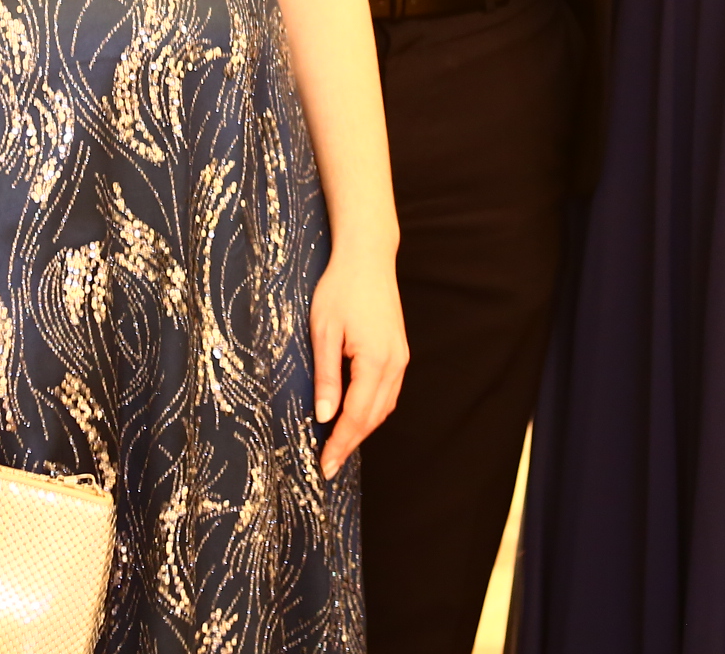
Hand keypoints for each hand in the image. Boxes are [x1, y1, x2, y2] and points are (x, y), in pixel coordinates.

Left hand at [309, 241, 407, 480]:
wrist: (368, 257)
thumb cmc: (341, 288)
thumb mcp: (324, 331)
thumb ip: (327, 376)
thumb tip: (325, 416)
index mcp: (376, 361)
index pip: (356, 415)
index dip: (340, 443)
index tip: (325, 466)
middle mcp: (395, 363)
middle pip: (374, 417)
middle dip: (351, 443)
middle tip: (329, 465)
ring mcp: (401, 357)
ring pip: (384, 406)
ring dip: (363, 429)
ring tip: (339, 446)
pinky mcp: (399, 351)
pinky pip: (389, 392)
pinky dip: (372, 410)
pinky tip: (355, 416)